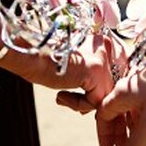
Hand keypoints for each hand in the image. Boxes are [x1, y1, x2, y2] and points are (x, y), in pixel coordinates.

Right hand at [0, 34, 117, 111]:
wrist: (29, 55)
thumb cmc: (45, 61)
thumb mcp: (76, 67)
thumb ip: (93, 76)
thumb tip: (102, 100)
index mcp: (104, 40)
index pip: (116, 72)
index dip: (100, 89)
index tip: (82, 97)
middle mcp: (107, 46)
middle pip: (113, 84)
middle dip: (94, 99)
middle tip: (70, 99)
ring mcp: (103, 57)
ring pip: (105, 95)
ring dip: (84, 103)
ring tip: (62, 97)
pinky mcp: (96, 70)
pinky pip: (95, 102)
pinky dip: (78, 104)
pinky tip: (60, 96)